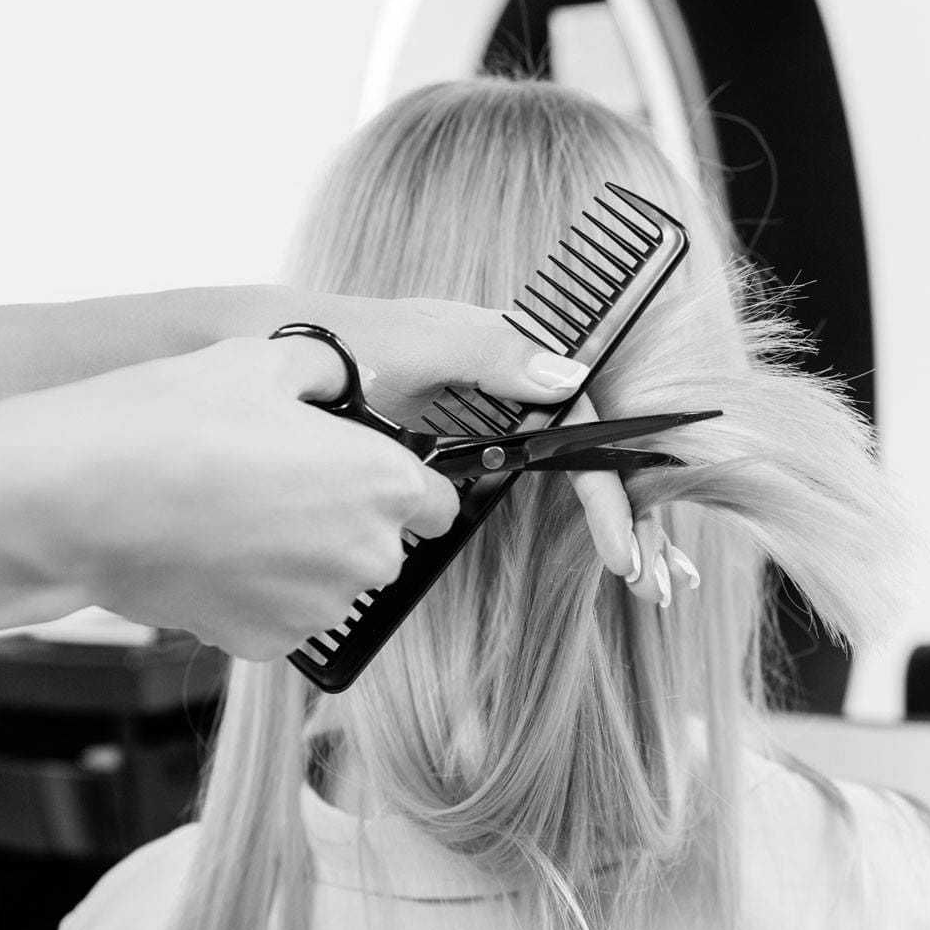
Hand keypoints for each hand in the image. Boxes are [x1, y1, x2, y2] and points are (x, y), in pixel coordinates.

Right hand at [0, 336, 459, 659]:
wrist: (77, 499)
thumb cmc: (170, 422)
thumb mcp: (259, 359)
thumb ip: (326, 372)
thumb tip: (345, 380)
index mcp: (385, 483)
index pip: (441, 502)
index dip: (409, 485)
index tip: (374, 476)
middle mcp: (369, 555)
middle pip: (384, 544)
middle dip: (347, 520)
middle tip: (281, 485)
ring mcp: (319, 607)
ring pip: (331, 583)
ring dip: (301, 559)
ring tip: (235, 515)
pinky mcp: (268, 643)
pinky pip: (281, 614)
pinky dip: (257, 592)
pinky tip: (212, 552)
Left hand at [282, 293, 699, 602]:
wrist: (272, 353)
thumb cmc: (342, 345)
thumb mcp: (413, 343)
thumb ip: (488, 352)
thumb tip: (571, 378)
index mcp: (513, 355)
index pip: (587, 428)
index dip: (609, 492)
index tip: (621, 552)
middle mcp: (517, 389)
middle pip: (598, 455)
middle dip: (638, 518)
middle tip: (657, 585)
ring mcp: (496, 422)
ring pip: (579, 476)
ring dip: (622, 526)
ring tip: (651, 585)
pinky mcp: (471, 451)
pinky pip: (538, 487)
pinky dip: (581, 522)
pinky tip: (614, 557)